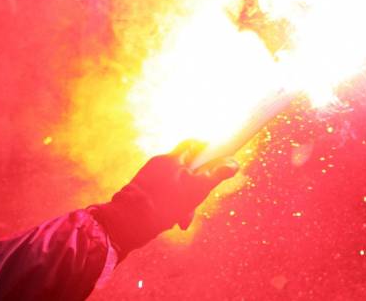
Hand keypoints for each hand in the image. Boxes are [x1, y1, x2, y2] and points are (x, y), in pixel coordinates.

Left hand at [91, 141, 237, 255]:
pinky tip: (172, 221)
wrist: (130, 221)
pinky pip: (163, 195)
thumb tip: (234, 164)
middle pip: (186, 168)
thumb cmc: (166, 203)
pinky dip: (171, 205)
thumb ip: (216, 175)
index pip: (193, 143)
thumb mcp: (197, 189)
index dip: (206, 147)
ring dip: (184, 200)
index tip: (216, 156)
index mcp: (173, 158)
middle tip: (198, 201)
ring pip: (175, 185)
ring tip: (183, 220)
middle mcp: (160, 163)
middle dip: (196, 186)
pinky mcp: (141, 191)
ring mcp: (149, 177)